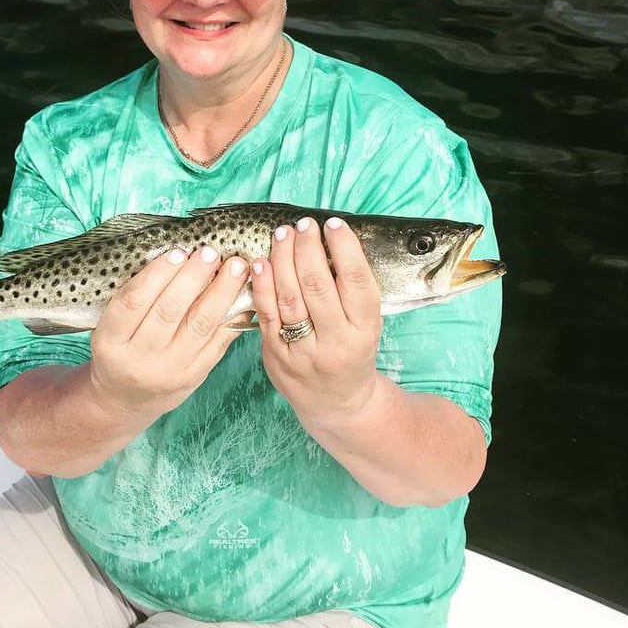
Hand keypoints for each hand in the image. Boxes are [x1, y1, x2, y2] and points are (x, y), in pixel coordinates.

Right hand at [88, 246, 248, 420]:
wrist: (126, 399)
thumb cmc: (119, 350)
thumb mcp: (110, 328)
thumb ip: (134, 299)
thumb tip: (177, 258)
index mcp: (110, 342)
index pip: (133, 302)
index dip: (156, 274)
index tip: (178, 252)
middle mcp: (139, 359)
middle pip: (168, 310)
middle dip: (193, 277)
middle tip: (210, 253)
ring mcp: (170, 370)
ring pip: (199, 324)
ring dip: (221, 292)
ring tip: (235, 267)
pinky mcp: (195, 376)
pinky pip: (219, 342)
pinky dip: (233, 316)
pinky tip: (242, 295)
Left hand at [251, 216, 381, 423]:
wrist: (336, 403)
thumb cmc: (352, 351)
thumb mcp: (366, 324)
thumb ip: (351, 290)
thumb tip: (327, 240)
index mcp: (364, 331)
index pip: (356, 283)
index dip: (345, 249)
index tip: (334, 224)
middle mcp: (335, 343)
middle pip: (318, 287)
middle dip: (308, 249)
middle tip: (304, 225)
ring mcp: (303, 352)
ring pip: (290, 298)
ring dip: (283, 260)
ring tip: (283, 234)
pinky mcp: (276, 356)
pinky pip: (267, 315)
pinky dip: (262, 285)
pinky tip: (261, 261)